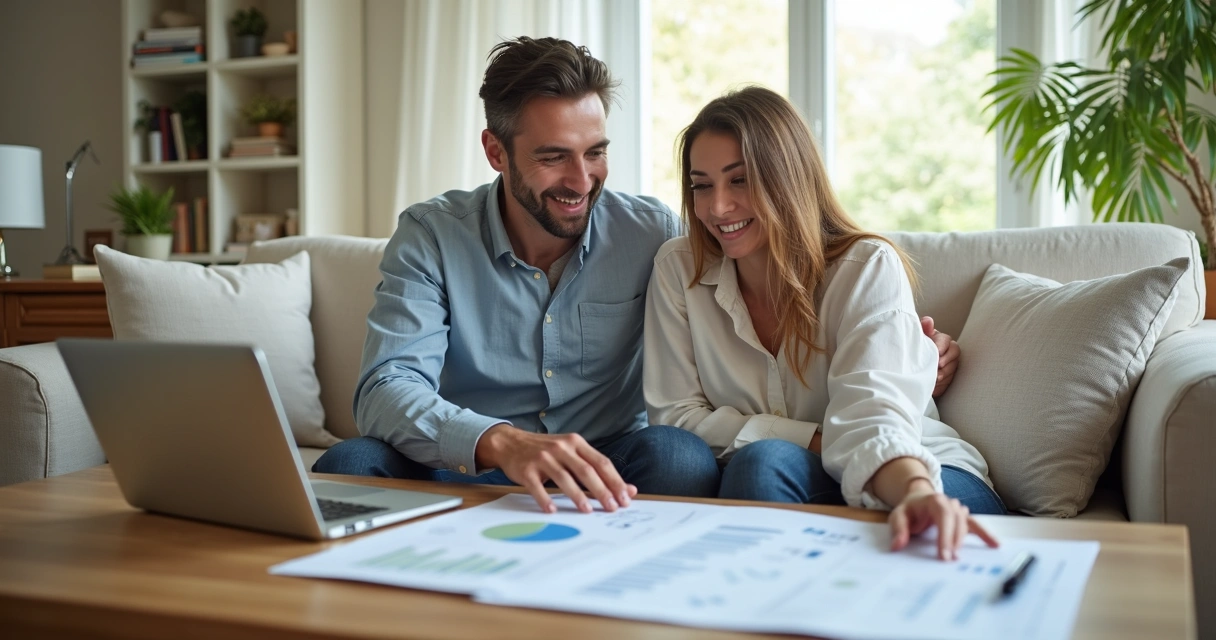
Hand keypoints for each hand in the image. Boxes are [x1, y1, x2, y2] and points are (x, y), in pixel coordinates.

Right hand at [474, 425, 636, 513]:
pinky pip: (537, 487)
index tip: (625, 497)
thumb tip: (627, 489)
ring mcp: (543, 458)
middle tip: (612, 507)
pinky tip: (552, 509)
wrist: (510, 442)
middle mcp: (561, 448)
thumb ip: (595, 467)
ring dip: (577, 495)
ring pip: (564, 478)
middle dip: (602, 490)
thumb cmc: (546, 451)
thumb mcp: (571, 452)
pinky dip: (545, 499)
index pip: (601, 462)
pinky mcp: (526, 469)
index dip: (615, 481)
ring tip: (587, 510)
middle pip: (586, 470)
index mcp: (576, 443)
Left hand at [889, 482, 998, 560]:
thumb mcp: (897, 516)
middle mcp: (950, 503)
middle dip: (954, 541)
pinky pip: (975, 526)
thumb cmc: (909, 509)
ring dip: (963, 541)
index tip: (944, 554)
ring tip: (958, 558)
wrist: (918, 499)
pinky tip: (995, 545)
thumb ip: (898, 529)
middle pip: (956, 521)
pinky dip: (985, 535)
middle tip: (950, 560)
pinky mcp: (963, 519)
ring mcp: (958, 510)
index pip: (943, 515)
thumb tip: (897, 545)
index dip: (945, 535)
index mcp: (934, 500)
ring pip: (966, 524)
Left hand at [921, 316, 959, 396]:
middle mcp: (948, 352)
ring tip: (933, 378)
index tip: (936, 352)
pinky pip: (947, 384)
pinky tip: (932, 386)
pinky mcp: (946, 379)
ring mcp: (949, 366)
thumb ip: (923, 328)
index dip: (943, 347)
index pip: (947, 341)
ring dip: (943, 375)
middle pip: (954, 356)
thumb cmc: (914, 346)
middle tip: (936, 368)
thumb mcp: (917, 336)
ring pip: (951, 371)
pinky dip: (940, 386)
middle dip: (945, 363)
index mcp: (942, 340)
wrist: (908, 365)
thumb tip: (927, 321)